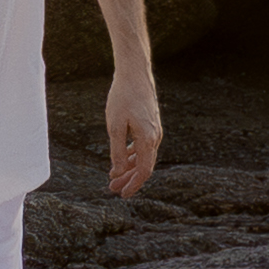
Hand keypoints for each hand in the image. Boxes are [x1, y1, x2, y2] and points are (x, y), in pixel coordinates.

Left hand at [102, 70, 163, 198]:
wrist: (134, 73)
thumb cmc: (122, 97)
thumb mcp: (114, 126)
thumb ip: (117, 151)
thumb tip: (118, 172)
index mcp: (148, 139)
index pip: (143, 171)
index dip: (133, 185)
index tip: (121, 195)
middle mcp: (155, 137)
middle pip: (144, 167)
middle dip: (129, 179)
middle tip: (112, 188)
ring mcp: (154, 131)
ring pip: (143, 157)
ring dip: (129, 168)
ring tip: (113, 176)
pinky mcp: (150, 124)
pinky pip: (143, 147)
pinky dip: (132, 156)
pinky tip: (121, 160)